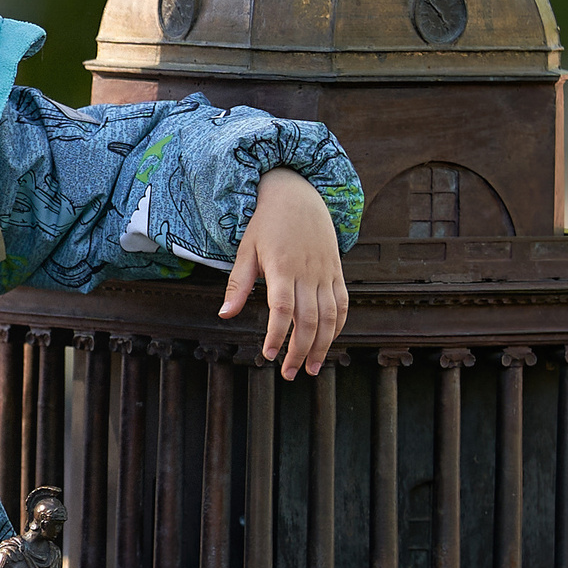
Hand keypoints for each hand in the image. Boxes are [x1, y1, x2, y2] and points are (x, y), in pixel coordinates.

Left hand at [219, 168, 348, 375]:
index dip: (278, 335)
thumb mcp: (246, 249)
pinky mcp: (337, 272)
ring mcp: (326, 273)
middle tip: (288, 373)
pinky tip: (328, 343)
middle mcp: (307, 272)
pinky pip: (342, 304)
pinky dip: (338, 327)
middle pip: (309, 320)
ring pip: (329, 317)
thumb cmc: (266, 223)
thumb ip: (238, 284)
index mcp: (282, 267)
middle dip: (299, 351)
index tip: (269, 355)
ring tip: (309, 368)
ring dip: (322, 346)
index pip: (283, 309)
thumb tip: (224, 315)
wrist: (298, 194)